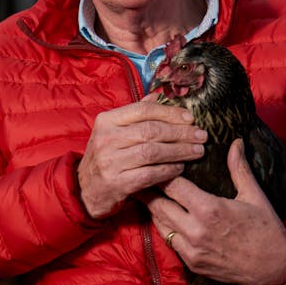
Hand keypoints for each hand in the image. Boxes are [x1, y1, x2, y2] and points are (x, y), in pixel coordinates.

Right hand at [78, 93, 206, 218]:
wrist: (84, 189)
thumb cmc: (105, 156)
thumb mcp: (113, 131)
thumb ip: (134, 114)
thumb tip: (158, 95)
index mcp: (107, 121)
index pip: (143, 110)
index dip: (170, 113)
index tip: (190, 118)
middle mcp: (106, 139)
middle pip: (151, 131)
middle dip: (180, 133)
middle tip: (201, 136)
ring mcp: (110, 161)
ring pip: (152, 152)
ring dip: (179, 151)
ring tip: (197, 151)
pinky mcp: (117, 183)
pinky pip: (149, 174)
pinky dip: (168, 170)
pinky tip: (180, 168)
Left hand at [144, 139, 285, 284]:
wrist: (274, 270)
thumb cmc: (266, 230)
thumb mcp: (254, 195)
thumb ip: (239, 168)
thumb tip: (235, 142)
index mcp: (209, 209)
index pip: (173, 185)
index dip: (162, 171)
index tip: (156, 160)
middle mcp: (196, 230)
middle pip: (159, 204)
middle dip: (148, 188)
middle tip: (140, 174)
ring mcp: (192, 248)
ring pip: (160, 223)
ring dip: (152, 207)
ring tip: (145, 191)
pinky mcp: (191, 262)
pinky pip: (168, 240)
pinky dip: (163, 225)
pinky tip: (161, 214)